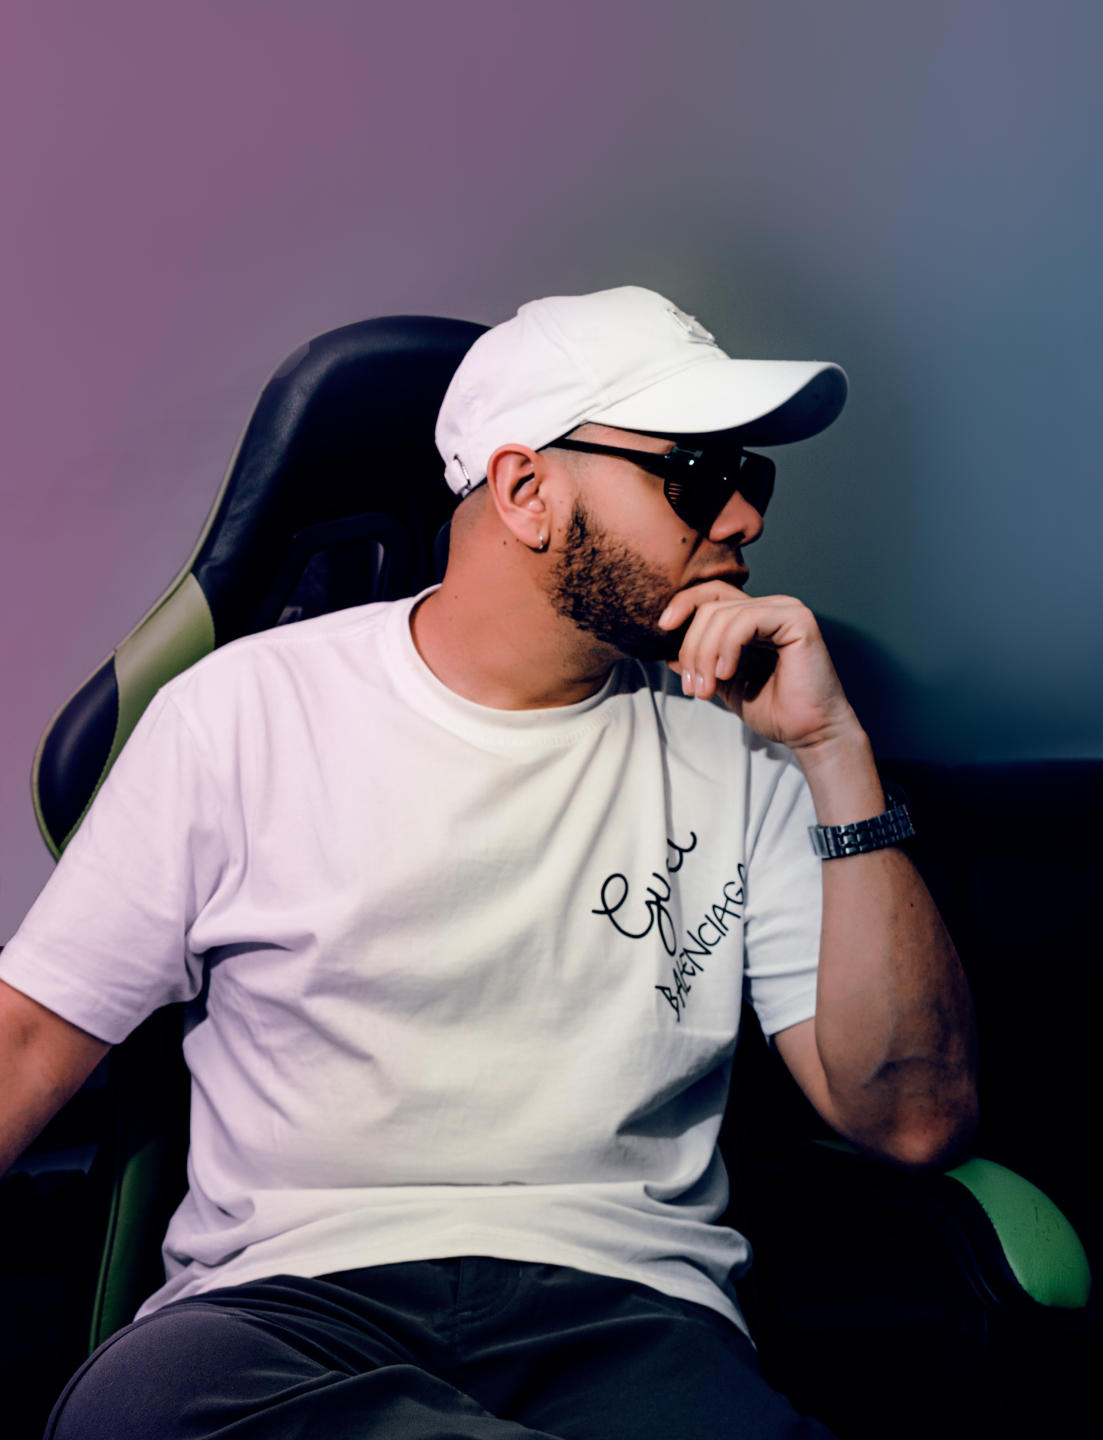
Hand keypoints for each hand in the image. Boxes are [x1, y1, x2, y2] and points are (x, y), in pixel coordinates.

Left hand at [657, 581, 858, 751]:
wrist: (809, 733)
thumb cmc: (775, 710)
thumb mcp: (725, 684)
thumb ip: (702, 664)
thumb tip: (671, 655)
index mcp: (755, 617)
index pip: (712, 595)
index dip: (683, 604)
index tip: (662, 629)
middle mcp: (771, 606)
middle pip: (710, 606)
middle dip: (691, 648)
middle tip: (693, 686)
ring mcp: (785, 609)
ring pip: (722, 615)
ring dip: (705, 655)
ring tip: (707, 689)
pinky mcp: (796, 620)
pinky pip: (746, 621)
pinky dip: (727, 647)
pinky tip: (727, 673)